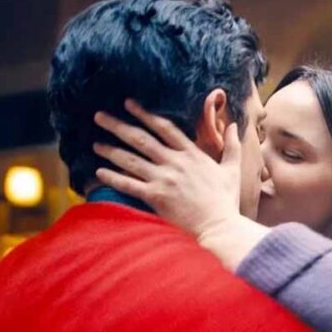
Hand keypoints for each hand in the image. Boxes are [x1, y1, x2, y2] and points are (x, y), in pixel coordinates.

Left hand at [92, 99, 241, 239]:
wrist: (219, 228)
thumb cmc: (225, 202)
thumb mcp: (232, 170)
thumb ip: (232, 146)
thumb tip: (235, 125)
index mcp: (192, 154)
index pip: (164, 128)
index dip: (144, 114)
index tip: (128, 104)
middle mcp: (175, 163)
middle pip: (141, 139)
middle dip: (118, 126)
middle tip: (99, 116)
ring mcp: (164, 179)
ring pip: (131, 160)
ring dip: (111, 150)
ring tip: (95, 144)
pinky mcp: (156, 197)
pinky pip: (129, 184)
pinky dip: (113, 177)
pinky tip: (99, 171)